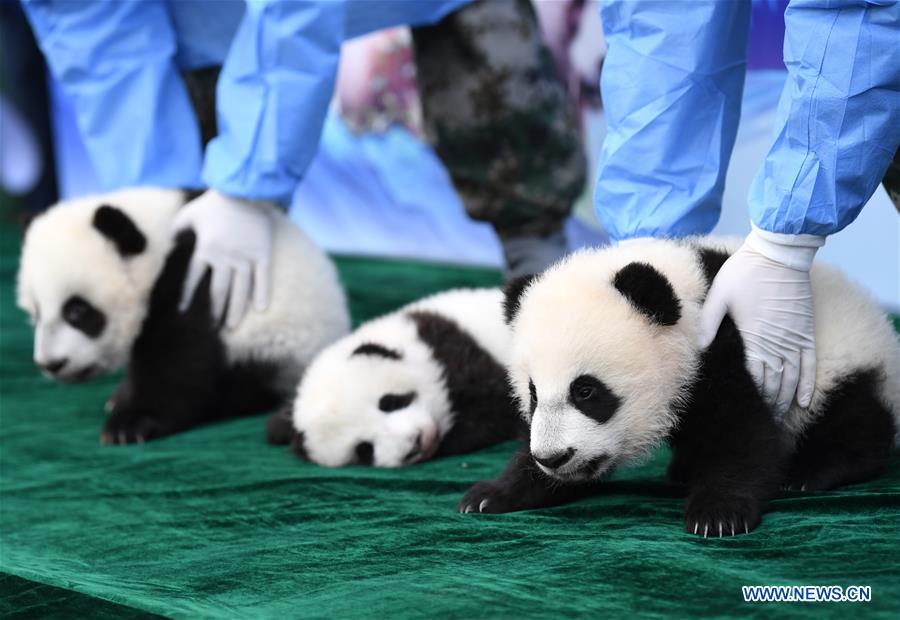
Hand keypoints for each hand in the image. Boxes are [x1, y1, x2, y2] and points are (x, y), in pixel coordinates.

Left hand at [173, 189, 274, 327]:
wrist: (246, 190)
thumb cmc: (216, 202)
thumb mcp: (189, 212)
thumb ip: (177, 229)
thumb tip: (168, 243)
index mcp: (206, 249)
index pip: (192, 279)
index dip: (186, 297)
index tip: (182, 313)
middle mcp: (226, 258)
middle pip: (218, 292)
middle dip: (214, 312)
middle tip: (211, 329)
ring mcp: (246, 257)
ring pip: (241, 290)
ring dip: (236, 310)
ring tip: (232, 327)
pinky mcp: (263, 254)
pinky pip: (263, 278)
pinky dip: (263, 294)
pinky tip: (262, 309)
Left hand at [699, 227, 823, 415]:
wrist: (779, 252)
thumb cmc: (745, 271)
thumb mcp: (719, 295)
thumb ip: (709, 323)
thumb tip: (697, 349)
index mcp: (754, 335)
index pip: (754, 376)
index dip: (752, 398)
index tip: (746, 415)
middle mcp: (777, 341)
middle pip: (774, 382)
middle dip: (768, 405)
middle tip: (762, 426)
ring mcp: (794, 337)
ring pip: (792, 377)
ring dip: (785, 400)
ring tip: (779, 420)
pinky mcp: (805, 330)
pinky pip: (810, 362)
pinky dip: (808, 383)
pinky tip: (804, 401)